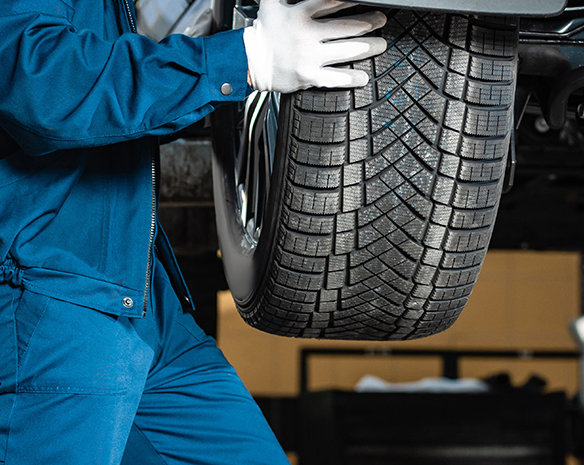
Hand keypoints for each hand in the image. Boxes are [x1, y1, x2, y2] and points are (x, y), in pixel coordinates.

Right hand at [243, 0, 386, 92]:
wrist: (250, 62)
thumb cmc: (264, 33)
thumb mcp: (271, 3)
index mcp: (300, 15)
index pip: (332, 2)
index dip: (352, 0)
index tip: (367, 0)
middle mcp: (307, 36)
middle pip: (346, 27)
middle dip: (368, 23)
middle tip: (380, 21)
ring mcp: (310, 58)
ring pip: (346, 51)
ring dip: (368, 48)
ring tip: (381, 44)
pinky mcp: (309, 77)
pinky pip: (335, 78)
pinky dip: (352, 78)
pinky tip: (364, 76)